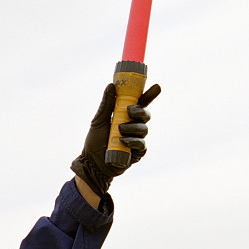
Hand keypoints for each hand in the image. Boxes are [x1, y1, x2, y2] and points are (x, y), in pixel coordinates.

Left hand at [71, 81, 159, 198]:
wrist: (92, 163)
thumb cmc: (95, 141)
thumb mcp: (99, 121)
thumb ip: (106, 105)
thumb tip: (111, 85)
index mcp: (126, 116)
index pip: (140, 103)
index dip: (149, 95)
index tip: (157, 87)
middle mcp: (134, 126)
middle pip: (145, 114)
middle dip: (140, 111)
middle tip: (129, 110)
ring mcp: (137, 139)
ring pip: (144, 129)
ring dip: (132, 127)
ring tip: (119, 130)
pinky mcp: (138, 152)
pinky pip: (141, 144)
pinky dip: (133, 141)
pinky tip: (124, 141)